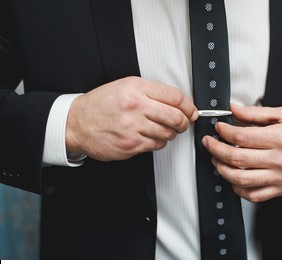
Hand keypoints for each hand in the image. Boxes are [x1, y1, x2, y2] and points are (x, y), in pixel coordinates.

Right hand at [66, 76, 197, 160]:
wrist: (76, 123)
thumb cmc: (101, 104)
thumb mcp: (125, 87)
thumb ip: (151, 92)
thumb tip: (178, 103)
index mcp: (136, 88)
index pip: (175, 97)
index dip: (189, 106)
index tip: (191, 111)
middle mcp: (135, 106)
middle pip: (176, 117)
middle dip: (185, 122)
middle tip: (183, 123)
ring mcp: (133, 127)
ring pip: (168, 133)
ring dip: (171, 133)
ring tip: (163, 129)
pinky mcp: (130, 145)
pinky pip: (156, 145)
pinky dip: (159, 142)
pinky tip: (151, 137)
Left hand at [202, 104, 281, 202]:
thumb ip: (257, 113)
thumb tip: (234, 108)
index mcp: (280, 139)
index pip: (242, 137)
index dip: (224, 132)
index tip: (218, 128)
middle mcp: (278, 160)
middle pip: (236, 158)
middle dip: (215, 150)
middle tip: (209, 143)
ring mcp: (279, 178)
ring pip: (241, 179)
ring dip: (222, 170)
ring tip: (216, 161)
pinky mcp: (280, 189)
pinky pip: (254, 195)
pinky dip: (238, 189)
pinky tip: (233, 179)